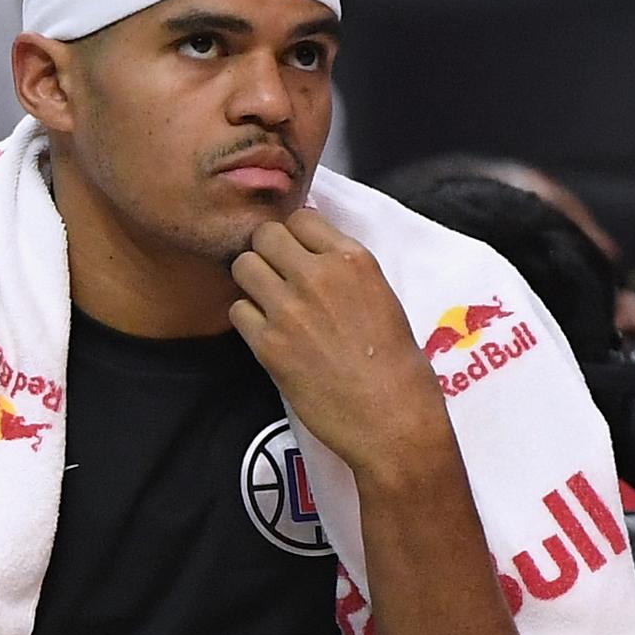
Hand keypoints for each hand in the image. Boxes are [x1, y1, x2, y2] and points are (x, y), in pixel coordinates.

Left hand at [228, 210, 447, 485]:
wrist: (391, 416)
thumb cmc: (397, 363)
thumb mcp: (382, 296)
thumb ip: (345, 271)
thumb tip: (314, 250)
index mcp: (354, 259)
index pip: (301, 218)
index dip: (293, 235)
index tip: (296, 253)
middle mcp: (318, 276)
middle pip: (264, 236)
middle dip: (265, 252)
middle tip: (275, 276)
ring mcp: (289, 309)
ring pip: (243, 267)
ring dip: (251, 282)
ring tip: (268, 303)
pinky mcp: (267, 344)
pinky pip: (237, 311)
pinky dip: (246, 319)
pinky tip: (266, 333)